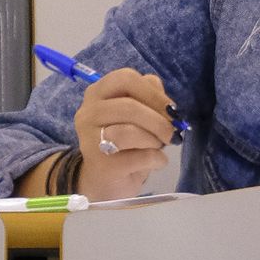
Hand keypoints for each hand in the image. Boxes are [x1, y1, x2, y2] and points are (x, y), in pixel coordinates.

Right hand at [72, 68, 177, 198]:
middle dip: (158, 119)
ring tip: (159, 146)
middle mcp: (88, 113)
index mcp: (98, 93)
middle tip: (171, 132)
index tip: (171, 108)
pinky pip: (138, 157)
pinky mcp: (101, 166)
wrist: (105, 181)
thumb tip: (168, 105)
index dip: (153, 92)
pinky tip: (156, 161)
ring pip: (129, 132)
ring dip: (154, 139)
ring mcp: (90, 141)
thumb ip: (149, 98)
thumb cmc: (125, 142)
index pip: (126, 78)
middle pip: (128, 106)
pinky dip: (156, 159)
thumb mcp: (137, 113)